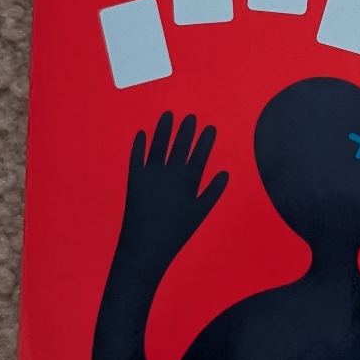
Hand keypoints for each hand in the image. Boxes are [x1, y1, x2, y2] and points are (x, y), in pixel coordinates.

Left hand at [119, 111, 227, 266]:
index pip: (199, 154)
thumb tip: (225, 173)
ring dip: (163, 129)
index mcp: (188, 181)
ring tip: (168, 115)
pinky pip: (136, 156)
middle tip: (190, 116)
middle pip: (180, 145)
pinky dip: (139, 144)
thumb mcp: (200, 213)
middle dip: (186, 130)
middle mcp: (170, 173)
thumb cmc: (177, 231)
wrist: (146, 245)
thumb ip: (213, 192)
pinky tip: (141, 133)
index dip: (205, 140)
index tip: (209, 127)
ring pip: (158, 145)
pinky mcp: (134, 178)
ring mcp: (150, 173)